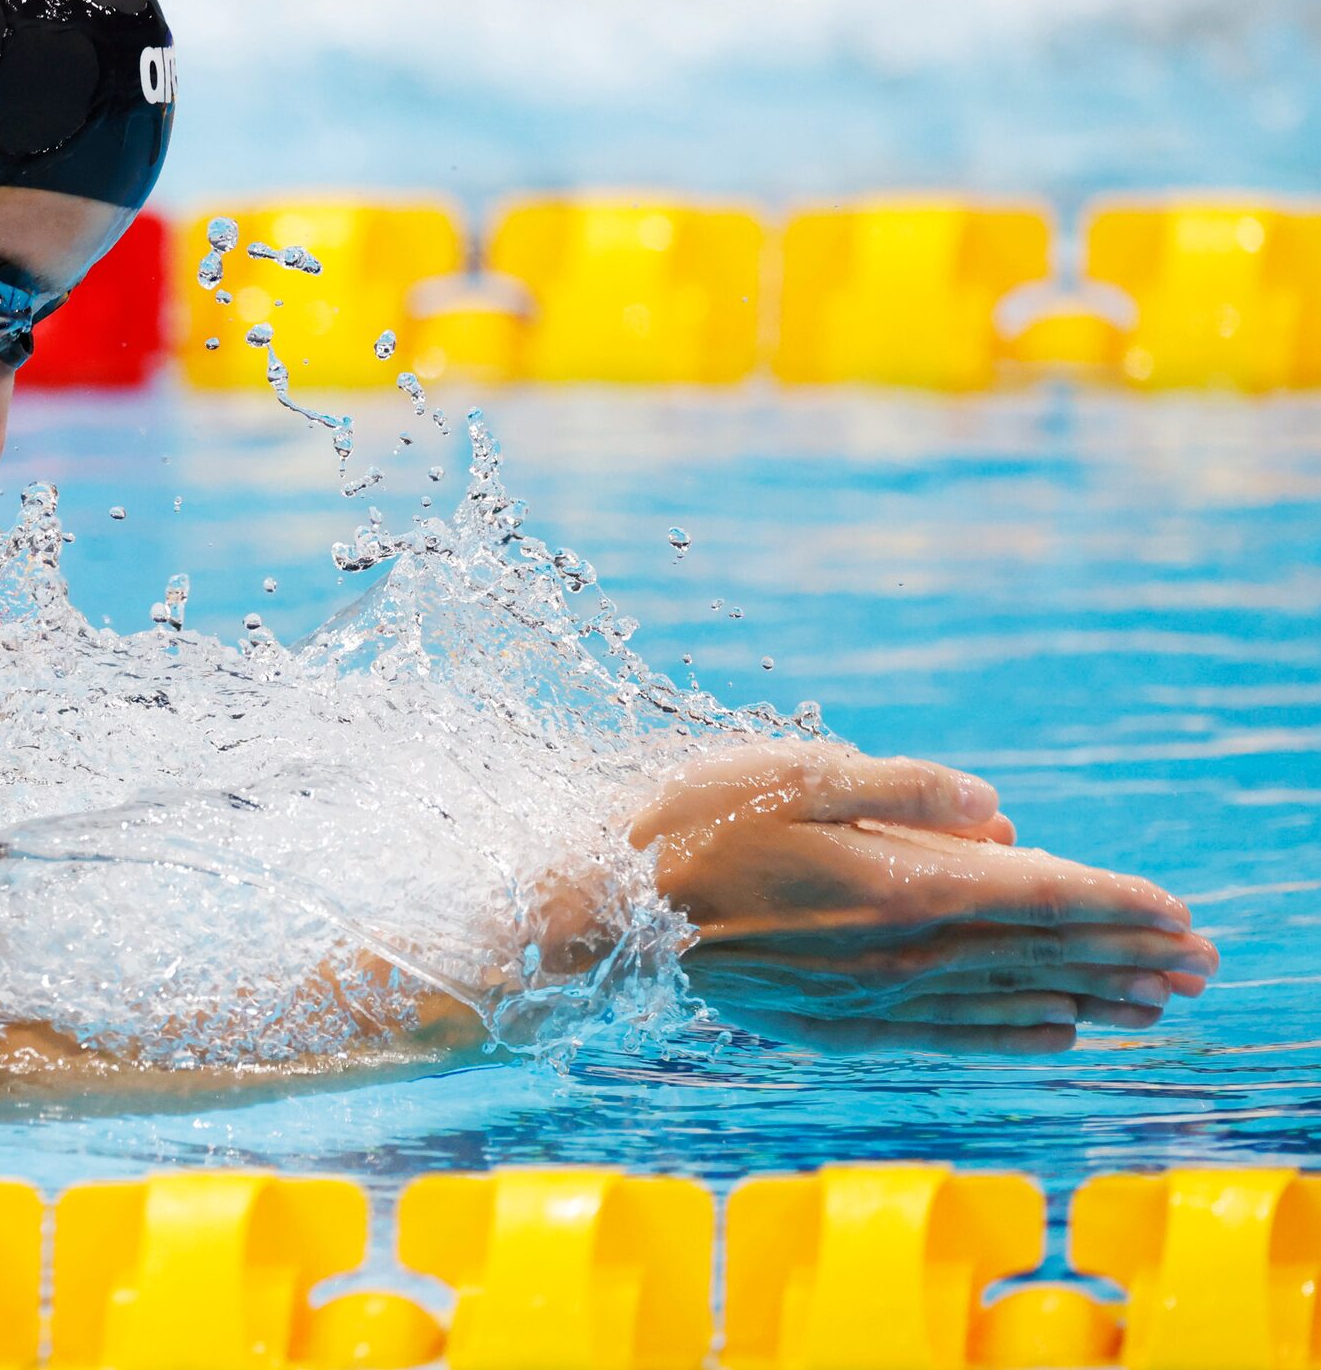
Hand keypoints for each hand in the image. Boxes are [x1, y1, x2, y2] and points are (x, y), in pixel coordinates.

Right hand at [633, 743, 1216, 1054]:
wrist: (603, 916)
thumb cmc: (693, 827)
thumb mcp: (798, 772)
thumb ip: (906, 789)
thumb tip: (997, 812)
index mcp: (900, 884)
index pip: (1039, 895)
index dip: (1117, 904)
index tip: (1182, 914)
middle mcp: (900, 953)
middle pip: (1039, 955)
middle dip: (1128, 956)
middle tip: (1204, 964)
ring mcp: (871, 997)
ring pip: (1008, 1000)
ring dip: (1090, 998)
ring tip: (1157, 1004)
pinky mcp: (839, 1024)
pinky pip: (952, 1035)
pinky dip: (1014, 1034)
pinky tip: (1054, 1034)